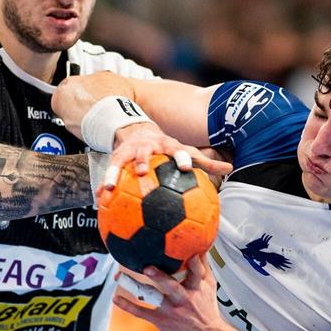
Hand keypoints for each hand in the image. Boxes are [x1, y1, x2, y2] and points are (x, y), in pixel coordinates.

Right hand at [103, 123, 231, 188]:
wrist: (140, 132)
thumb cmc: (168, 148)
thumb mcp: (186, 152)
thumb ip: (207, 162)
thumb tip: (231, 168)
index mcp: (169, 147)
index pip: (177, 150)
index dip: (181, 158)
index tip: (184, 168)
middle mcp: (150, 148)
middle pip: (146, 154)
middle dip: (143, 161)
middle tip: (141, 172)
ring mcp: (132, 151)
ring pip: (122, 161)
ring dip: (116, 172)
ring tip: (110, 186)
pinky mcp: (118, 156)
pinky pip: (110, 171)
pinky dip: (105, 183)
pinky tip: (99, 198)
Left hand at [113, 253, 224, 330]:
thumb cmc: (207, 309)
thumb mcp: (209, 286)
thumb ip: (203, 266)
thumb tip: (200, 247)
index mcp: (196, 287)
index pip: (196, 273)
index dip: (194, 264)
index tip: (189, 254)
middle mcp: (183, 298)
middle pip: (172, 286)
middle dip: (160, 277)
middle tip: (147, 268)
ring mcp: (171, 310)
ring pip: (154, 297)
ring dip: (139, 288)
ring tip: (122, 278)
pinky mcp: (162, 320)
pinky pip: (142, 312)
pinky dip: (128, 305)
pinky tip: (116, 298)